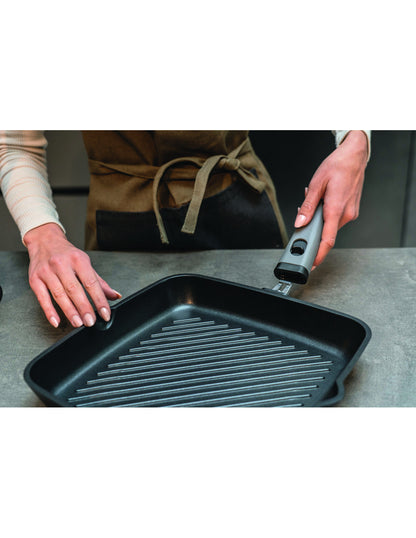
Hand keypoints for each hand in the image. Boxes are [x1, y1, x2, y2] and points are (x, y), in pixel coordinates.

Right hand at [24, 223, 120, 327]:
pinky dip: (49, 311)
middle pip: (74, 289)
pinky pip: (42, 298)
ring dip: (69, 311)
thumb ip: (99, 282)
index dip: (99, 300)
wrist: (44, 241)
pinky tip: (56, 321)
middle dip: (84, 307)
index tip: (105, 313)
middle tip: (90, 321)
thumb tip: (114, 295)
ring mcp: (47, 271)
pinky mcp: (35, 279)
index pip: (91, 282)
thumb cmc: (66, 254)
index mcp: (78, 259)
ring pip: (59, 294)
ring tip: (78, 322)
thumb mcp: (85, 263)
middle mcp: (62, 264)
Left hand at [294, 130, 368, 267]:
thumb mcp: (316, 184)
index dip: (318, 255)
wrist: (355, 156)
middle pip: (326, 233)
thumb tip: (299, 221)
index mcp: (336, 209)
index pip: (327, 240)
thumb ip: (307, 206)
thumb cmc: (338, 166)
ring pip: (330, 226)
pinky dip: (325, 215)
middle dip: (312, 229)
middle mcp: (346, 214)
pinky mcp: (351, 211)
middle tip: (303, 218)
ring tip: (314, 201)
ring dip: (318, 220)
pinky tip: (322, 202)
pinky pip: (335, 219)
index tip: (311, 264)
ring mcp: (350, 213)